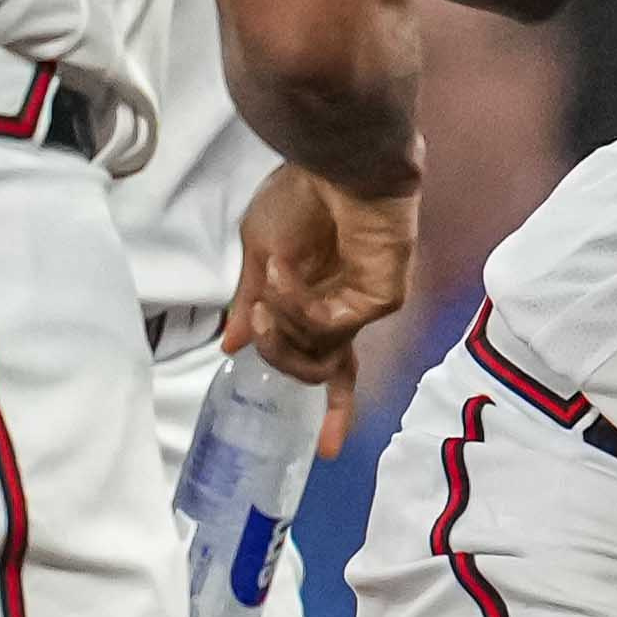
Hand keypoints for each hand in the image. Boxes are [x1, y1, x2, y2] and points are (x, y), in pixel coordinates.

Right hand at [227, 165, 417, 444]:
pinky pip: (328, 328)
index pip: (329, 365)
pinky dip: (296, 306)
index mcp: (321, 303)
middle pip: (317, 371)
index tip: (326, 453)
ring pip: (317, 356)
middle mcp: (348, 312)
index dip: (330, 410)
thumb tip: (235, 346)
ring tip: (271, 282)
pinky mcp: (382, 298)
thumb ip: (252, 301)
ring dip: (279, 325)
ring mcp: (366, 307)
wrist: (335, 163)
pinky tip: (286, 272)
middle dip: (277, 354)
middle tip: (257, 319)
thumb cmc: (299, 197)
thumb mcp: (260, 253)